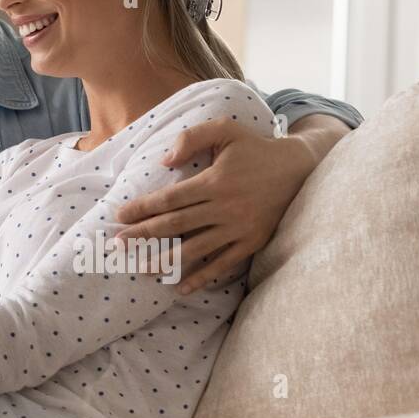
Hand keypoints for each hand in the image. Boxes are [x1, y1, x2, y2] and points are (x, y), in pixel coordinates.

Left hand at [114, 115, 345, 293]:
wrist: (299, 168)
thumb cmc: (254, 147)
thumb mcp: (224, 130)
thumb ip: (191, 138)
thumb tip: (164, 161)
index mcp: (215, 181)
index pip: (169, 199)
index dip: (142, 209)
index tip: (120, 216)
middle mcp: (225, 207)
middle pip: (176, 226)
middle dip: (144, 236)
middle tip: (119, 245)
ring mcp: (240, 228)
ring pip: (195, 249)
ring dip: (166, 261)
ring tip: (141, 269)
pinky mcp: (252, 242)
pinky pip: (223, 264)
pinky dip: (201, 277)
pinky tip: (180, 287)